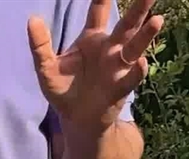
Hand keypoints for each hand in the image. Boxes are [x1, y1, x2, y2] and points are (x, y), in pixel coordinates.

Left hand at [28, 0, 163, 132]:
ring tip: (157, 20)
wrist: (74, 118)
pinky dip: (137, 71)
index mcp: (91, 39)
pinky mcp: (121, 87)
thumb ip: (40, 45)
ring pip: (135, 47)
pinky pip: (131, 77)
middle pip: (126, 24)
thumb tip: (32, 19)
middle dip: (138, 9)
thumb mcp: (46, 67)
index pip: (98, 11)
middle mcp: (109, 48)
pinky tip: (141, 63)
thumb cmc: (63, 89)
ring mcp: (118, 66)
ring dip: (145, 35)